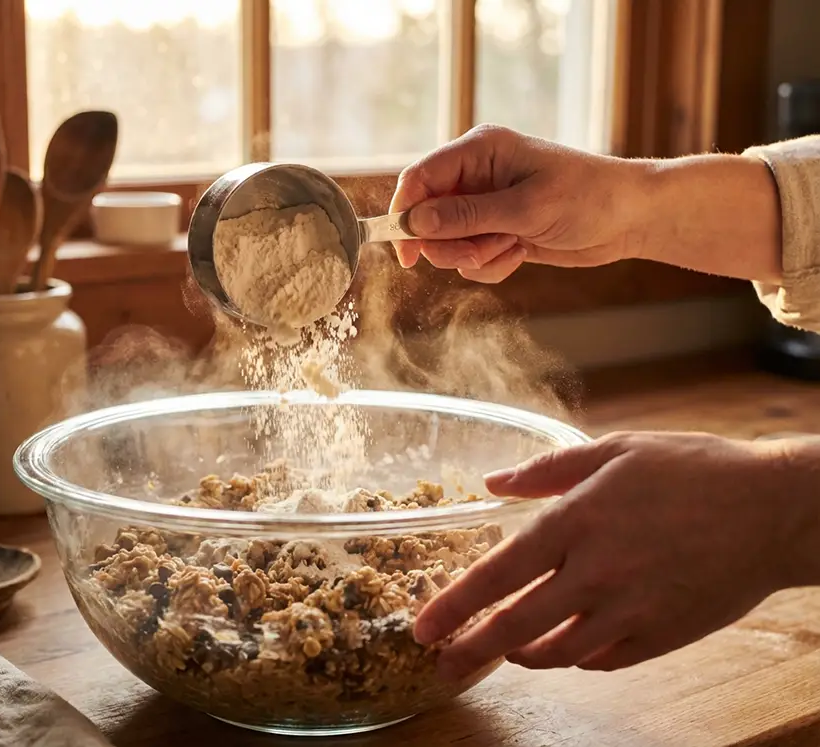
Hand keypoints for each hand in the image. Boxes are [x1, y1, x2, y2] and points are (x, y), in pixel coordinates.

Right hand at [389, 125, 643, 281]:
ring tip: (510, 248)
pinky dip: (490, 265)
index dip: (406, 213)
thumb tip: (415, 222)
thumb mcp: (525, 208)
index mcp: (480, 151)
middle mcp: (476, 176)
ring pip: (448, 243)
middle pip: (428, 217)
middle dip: (450, 243)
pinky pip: (470, 259)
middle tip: (479, 253)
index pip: (420, 178)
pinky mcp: (497, 231)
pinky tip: (520, 254)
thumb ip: (466, 216)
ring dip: (473, 256)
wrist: (630, 218)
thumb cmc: (587, 197)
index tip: (407, 251)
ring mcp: (486, 206)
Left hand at [413, 432, 819, 679]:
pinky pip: (604, 661)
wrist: (774, 510)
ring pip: (557, 651)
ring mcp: (631, 610)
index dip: (454, 604)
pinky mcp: (663, 636)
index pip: (498, 573)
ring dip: (521, 656)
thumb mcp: (615, 450)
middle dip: (470, 649)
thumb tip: (493, 482)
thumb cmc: (692, 470)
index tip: (423, 626)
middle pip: (516, 625)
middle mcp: (597, 572)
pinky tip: (565, 648)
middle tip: (441, 665)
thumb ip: (548, 469)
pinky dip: (575, 658)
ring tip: (502, 654)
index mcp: (577, 520)